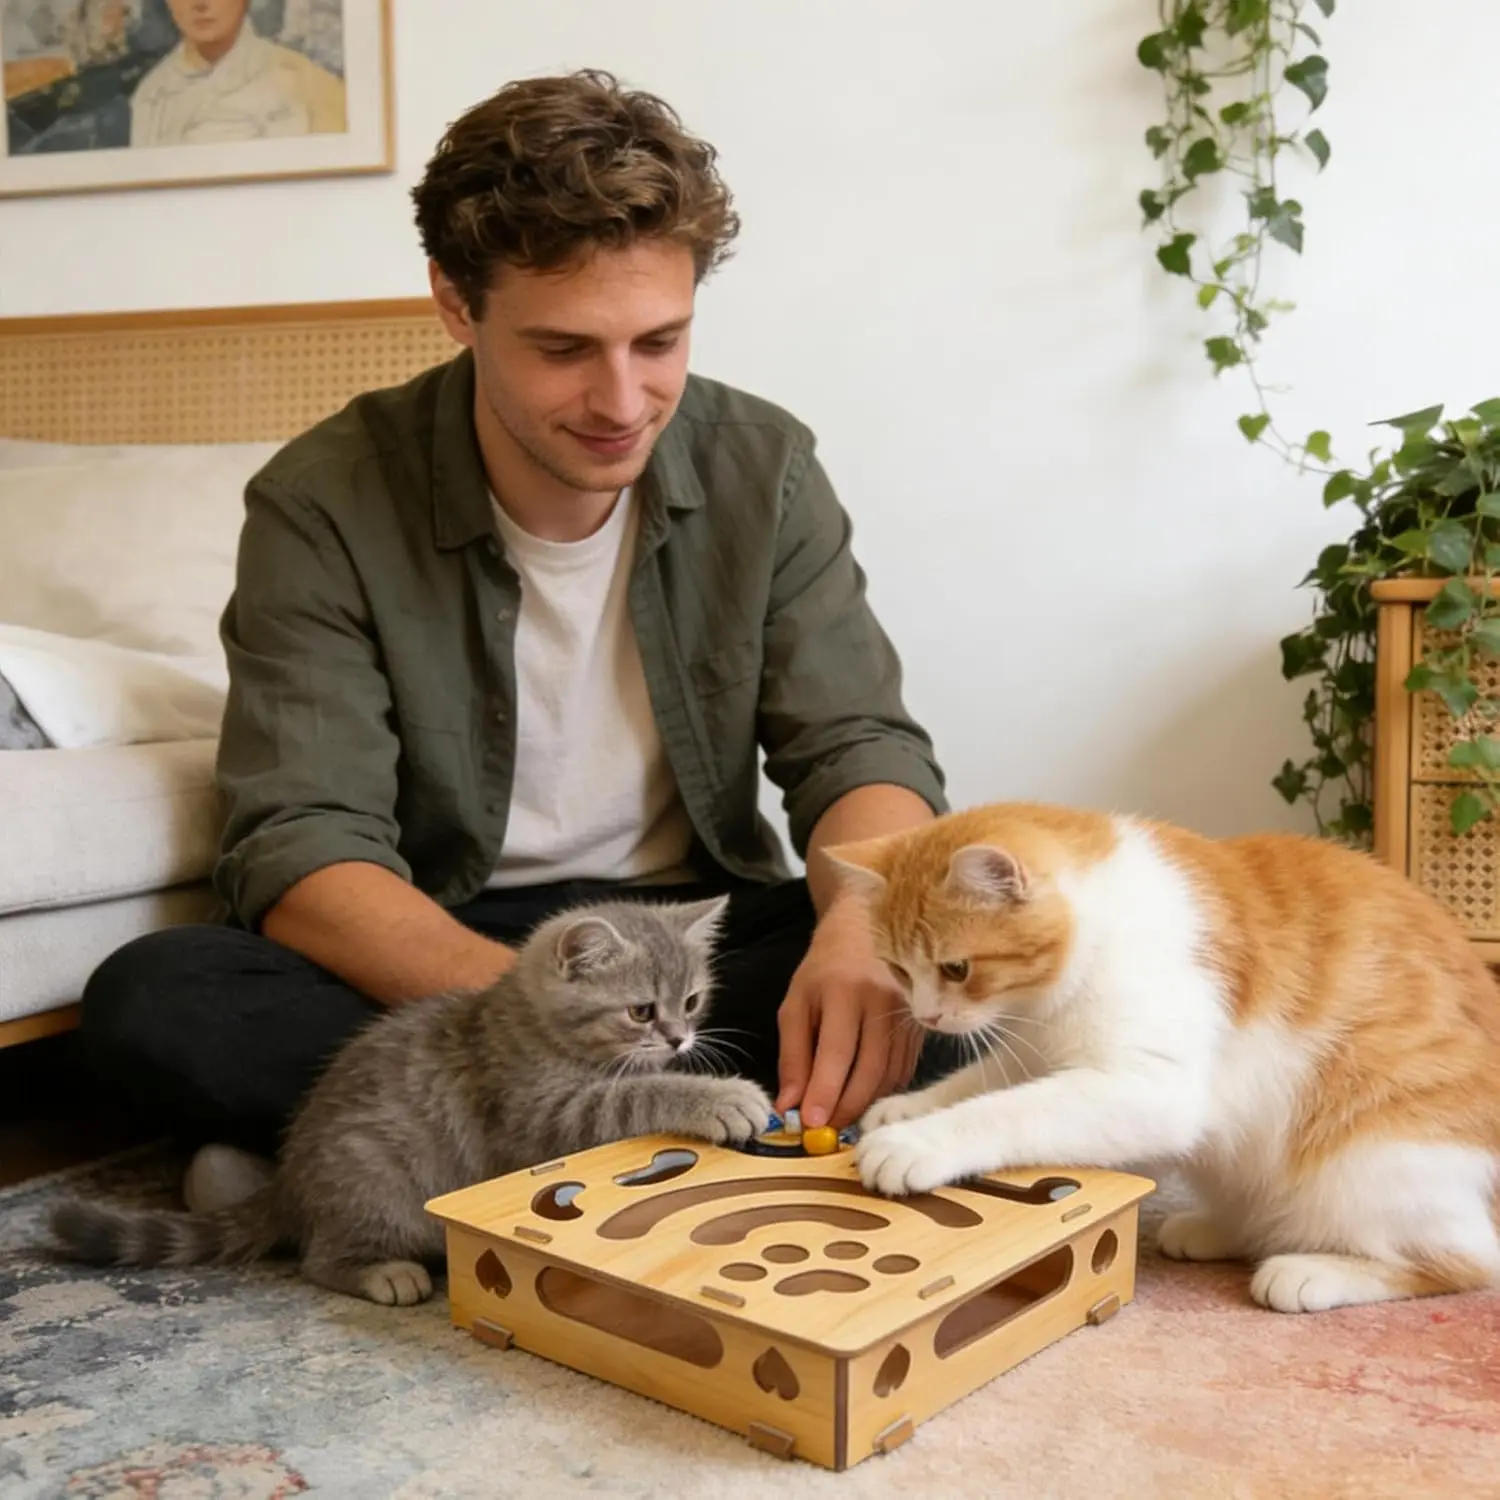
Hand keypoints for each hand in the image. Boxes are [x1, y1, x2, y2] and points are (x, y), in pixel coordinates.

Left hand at [775, 899, 920, 1130]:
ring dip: (865, 1104)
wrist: (866, 933)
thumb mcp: (796, 1005)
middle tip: (825, 1130)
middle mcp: (882, 1001)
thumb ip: (792, 1056)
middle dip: (846, 1106)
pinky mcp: (920, 1025)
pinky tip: (865, 1098)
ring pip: (890, 1074)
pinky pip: (904, 1070)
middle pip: (869, 1068)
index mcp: (845, 991)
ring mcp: (906, 1013)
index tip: (810, 1122)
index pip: (836, 1051)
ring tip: (841, 1118)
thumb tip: (788, 1105)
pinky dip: (883, 1091)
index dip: (824, 1090)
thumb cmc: (824, 971)